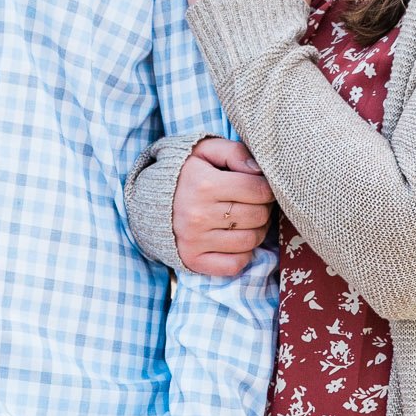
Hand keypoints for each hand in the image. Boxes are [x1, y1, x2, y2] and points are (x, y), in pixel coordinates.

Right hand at [173, 137, 274, 277]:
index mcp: (204, 184)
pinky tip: (234, 240)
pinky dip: (242, 254)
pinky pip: (235, 264)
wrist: (149, 200)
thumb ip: (234, 153)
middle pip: (258, 216)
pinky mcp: (193, 259)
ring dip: (256, 231)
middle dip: (263, 208)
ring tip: (245, 220)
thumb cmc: (186, 173)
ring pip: (250, 241)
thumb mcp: (205, 151)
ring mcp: (195, 240)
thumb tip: (259, 171)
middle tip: (253, 203)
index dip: (266, 188)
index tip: (258, 187)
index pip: (259, 190)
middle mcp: (198, 215)